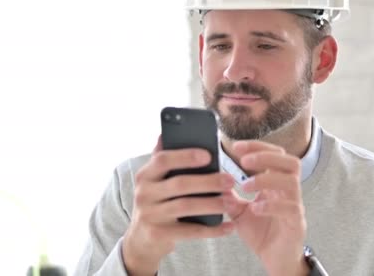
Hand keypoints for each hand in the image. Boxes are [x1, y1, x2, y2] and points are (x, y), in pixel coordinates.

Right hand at [122, 136, 235, 275]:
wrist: (141, 239)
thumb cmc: (156, 202)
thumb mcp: (155, 181)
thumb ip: (163, 160)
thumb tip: (165, 134)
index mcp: (146, 175)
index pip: (163, 160)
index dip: (185, 156)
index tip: (209, 155)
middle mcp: (144, 193)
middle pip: (179, 184)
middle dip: (208, 181)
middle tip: (231, 180)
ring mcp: (150, 215)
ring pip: (186, 206)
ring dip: (212, 204)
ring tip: (232, 201)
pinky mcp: (159, 234)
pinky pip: (191, 231)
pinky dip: (212, 230)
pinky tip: (229, 226)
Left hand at [222, 141, 308, 275]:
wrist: (273, 260)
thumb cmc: (261, 233)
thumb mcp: (239, 212)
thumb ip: (230, 197)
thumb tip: (215, 181)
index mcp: (276, 183)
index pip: (275, 154)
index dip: (257, 146)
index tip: (236, 146)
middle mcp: (288, 191)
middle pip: (290, 161)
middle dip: (267, 156)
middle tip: (245, 161)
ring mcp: (295, 206)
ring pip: (291, 182)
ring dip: (266, 179)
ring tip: (245, 185)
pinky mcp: (296, 223)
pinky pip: (290, 208)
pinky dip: (271, 205)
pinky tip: (255, 208)